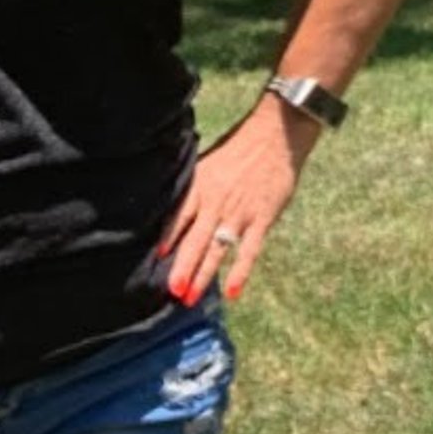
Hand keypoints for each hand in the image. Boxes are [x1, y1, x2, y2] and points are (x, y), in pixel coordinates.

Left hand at [156, 96, 321, 304]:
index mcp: (200, 187)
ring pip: (217, 249)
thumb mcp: (208, 162)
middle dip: (182, 267)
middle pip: (194, 240)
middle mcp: (216, 203)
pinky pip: (249, 250)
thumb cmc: (239, 148)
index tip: (158, 258)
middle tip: (171, 291)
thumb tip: (177, 208)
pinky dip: (241, 271)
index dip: (168, 238)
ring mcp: (239, 213)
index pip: (178, 218)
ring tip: (190, 297)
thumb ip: (194, 187)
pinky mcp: (262, 219)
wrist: (274, 136)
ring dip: (203, 274)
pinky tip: (233, 292)